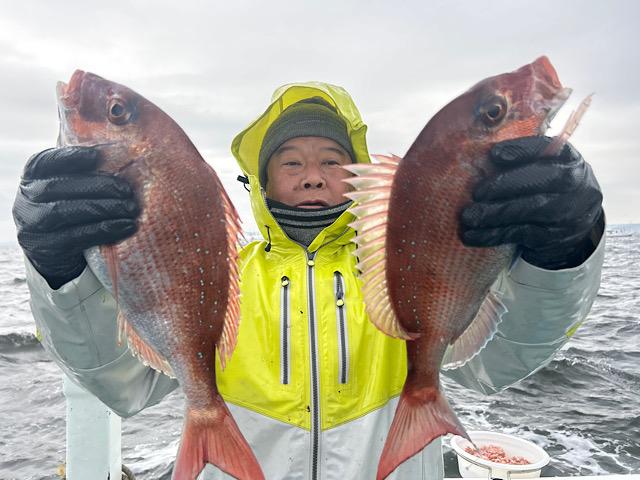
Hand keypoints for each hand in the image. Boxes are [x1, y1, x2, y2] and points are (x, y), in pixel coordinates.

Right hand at [12, 146, 139, 287]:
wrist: (56, 252)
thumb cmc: (71, 211)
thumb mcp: (72, 191)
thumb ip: (85, 174)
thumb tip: (122, 155)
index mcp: (32, 179)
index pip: (42, 162)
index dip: (68, 157)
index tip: (97, 156)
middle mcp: (26, 200)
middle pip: (57, 187)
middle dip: (97, 186)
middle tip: (126, 190)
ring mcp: (31, 225)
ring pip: (64, 211)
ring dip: (102, 208)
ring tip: (129, 208)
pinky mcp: (45, 247)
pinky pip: (75, 236)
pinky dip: (104, 230)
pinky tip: (125, 226)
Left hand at [460, 136, 603, 269]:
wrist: (575, 229)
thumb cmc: (548, 190)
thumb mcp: (545, 170)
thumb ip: (521, 161)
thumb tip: (476, 155)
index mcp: (570, 159)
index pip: (548, 147)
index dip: (521, 149)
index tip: (494, 153)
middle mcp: (575, 183)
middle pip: (543, 178)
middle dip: (505, 184)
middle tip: (477, 192)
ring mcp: (568, 212)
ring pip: (530, 209)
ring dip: (495, 213)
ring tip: (469, 217)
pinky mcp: (555, 237)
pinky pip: (520, 234)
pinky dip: (493, 235)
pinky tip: (472, 235)